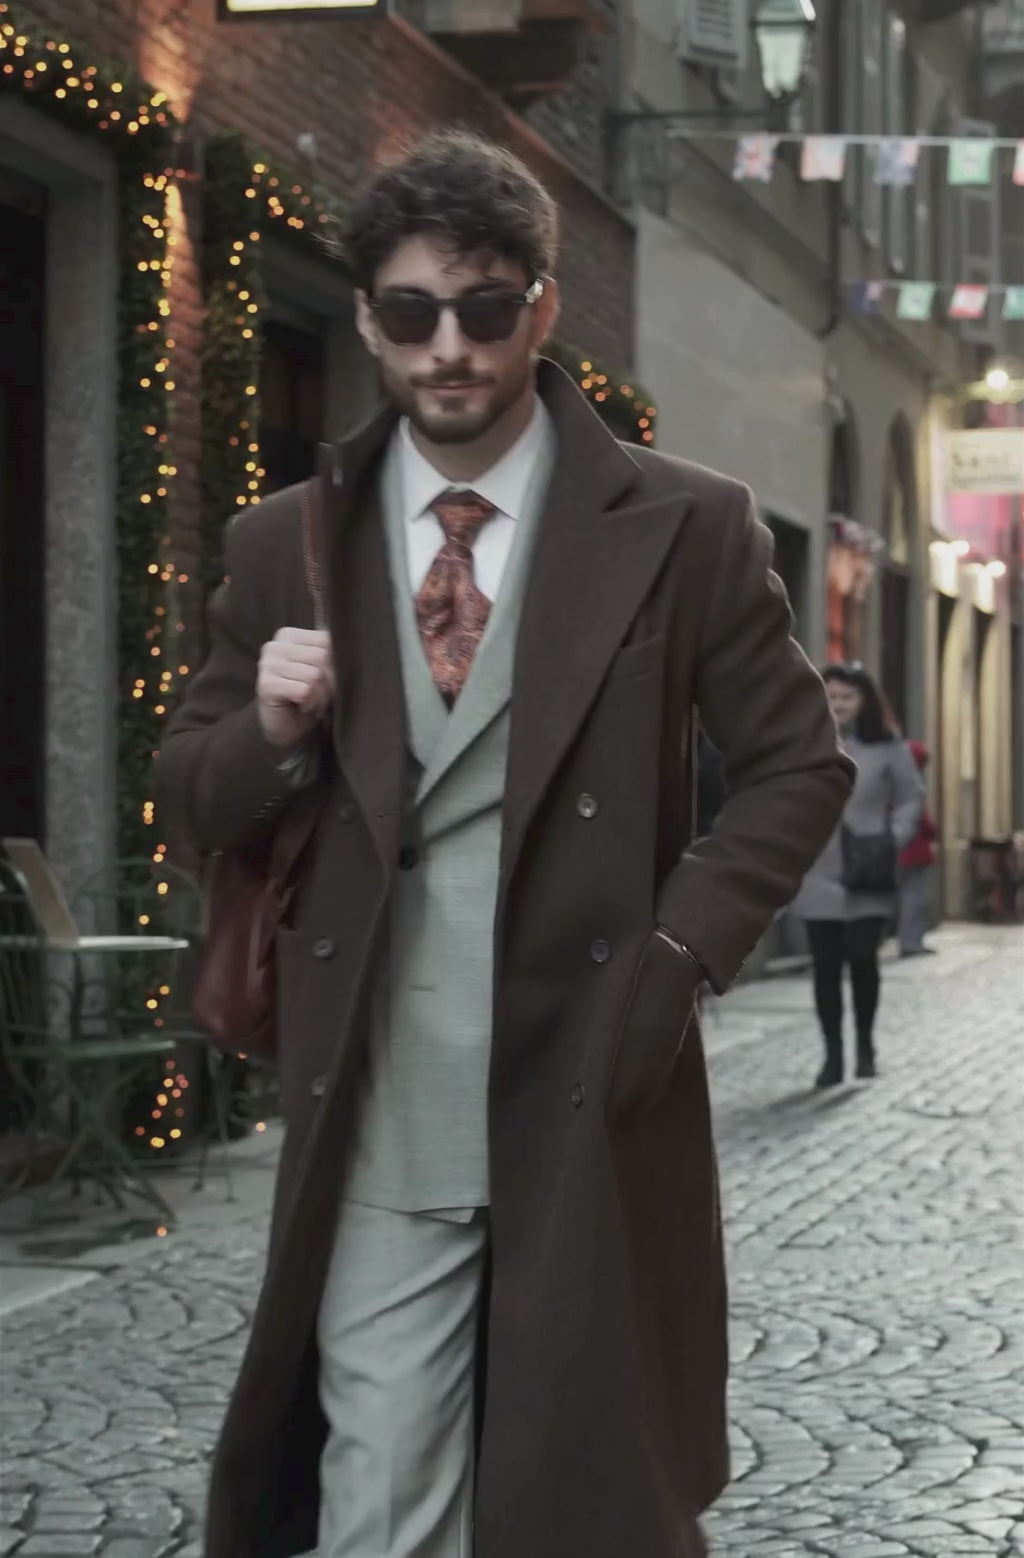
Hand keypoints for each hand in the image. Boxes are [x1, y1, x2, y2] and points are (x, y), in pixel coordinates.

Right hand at [257, 628, 333, 748]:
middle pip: (320, 657)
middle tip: (320, 696)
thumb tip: (349, 649)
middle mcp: (275, 647)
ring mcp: (268, 665)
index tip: (326, 680)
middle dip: (328, 682)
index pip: (325, 640)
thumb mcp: (320, 669)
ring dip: (319, 696)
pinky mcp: (267, 685)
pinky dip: (310, 703)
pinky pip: (305, 690)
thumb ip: (329, 654)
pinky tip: (302, 706)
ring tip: (311, 702)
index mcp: (287, 636)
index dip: (334, 664)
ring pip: (314, 675)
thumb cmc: (306, 697)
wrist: (285, 729)